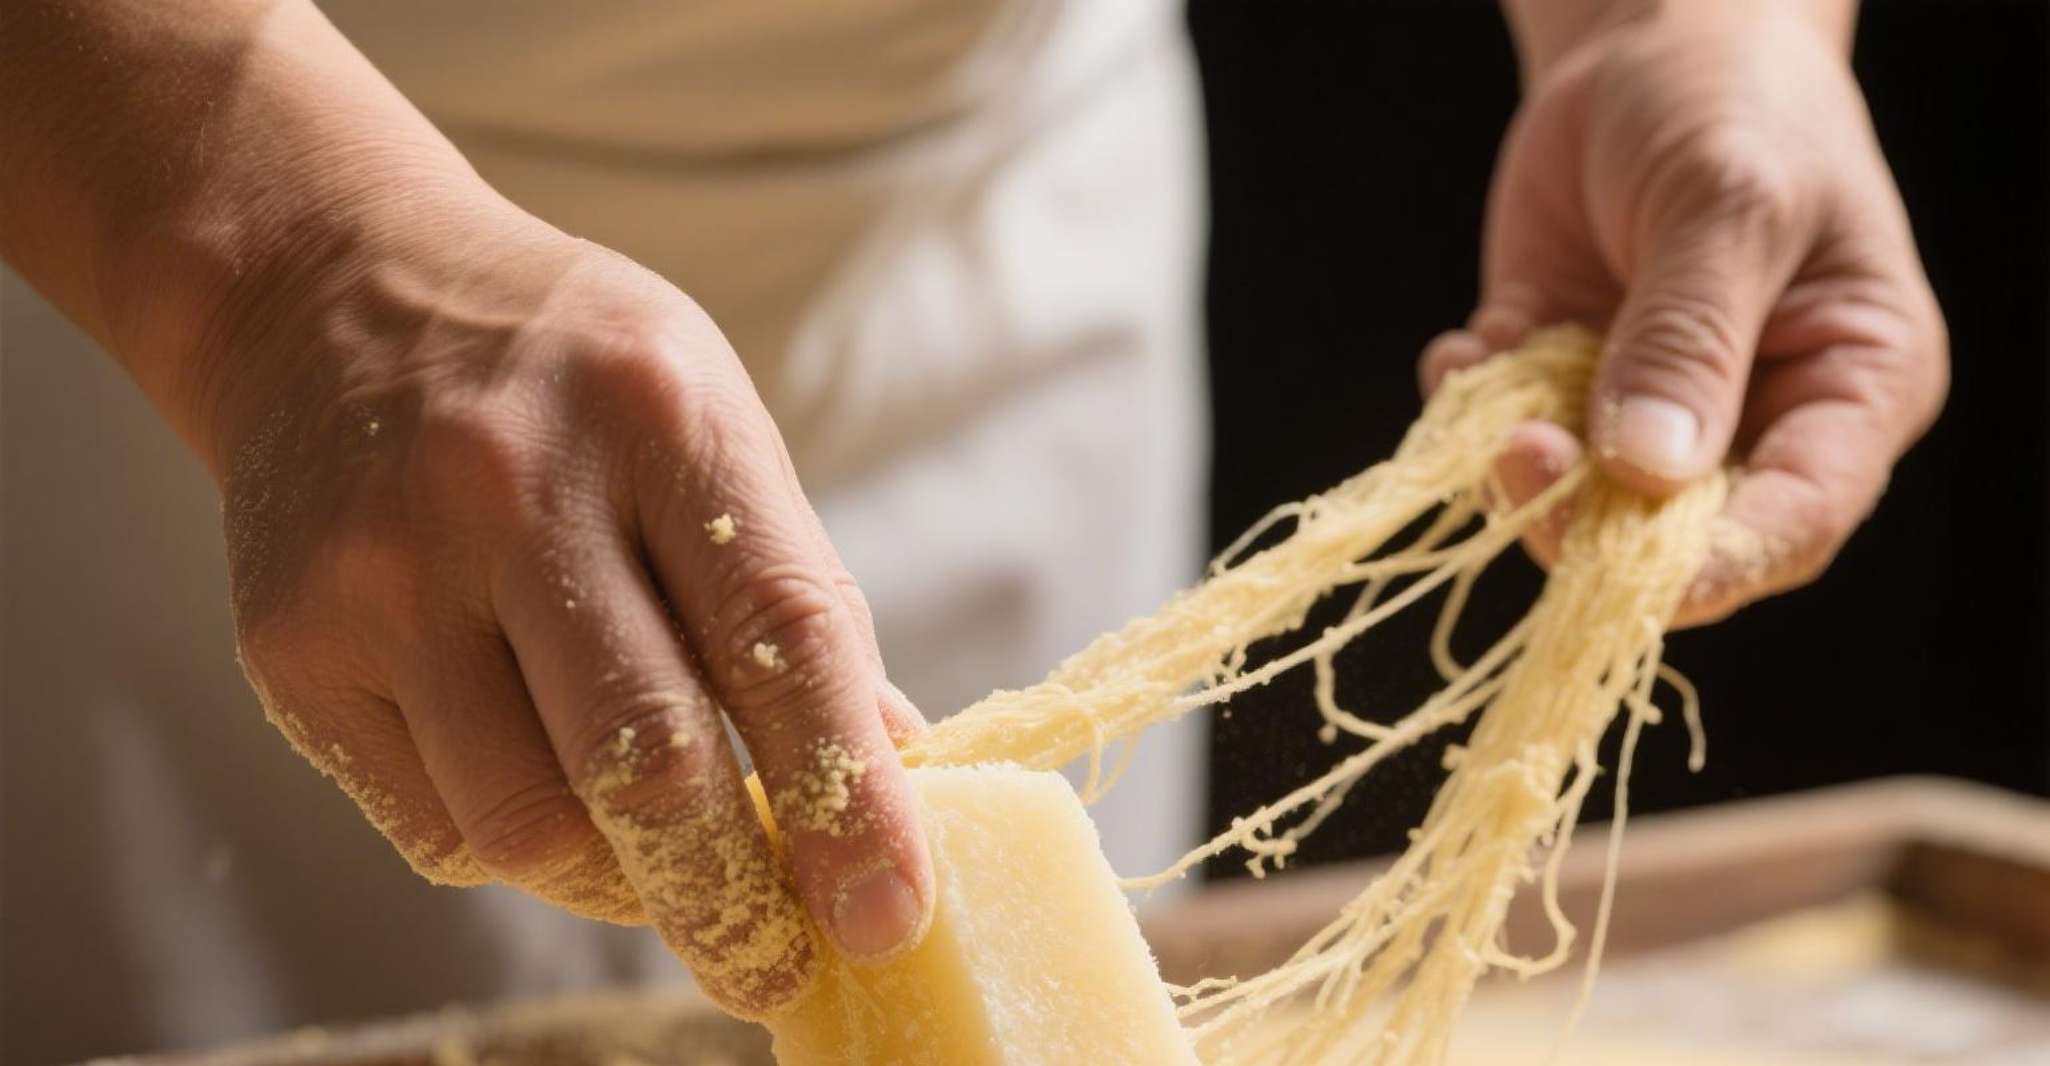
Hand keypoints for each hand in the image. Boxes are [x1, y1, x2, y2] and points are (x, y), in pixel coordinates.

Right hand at [212, 200, 931, 1015]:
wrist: (327, 294)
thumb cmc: (569, 383)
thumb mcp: (711, 427)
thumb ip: (792, 599)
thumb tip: (890, 774)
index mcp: (661, 417)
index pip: (780, 635)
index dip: (850, 796)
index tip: (889, 914)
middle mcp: (511, 488)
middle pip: (646, 760)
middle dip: (734, 900)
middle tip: (781, 965)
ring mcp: (384, 572)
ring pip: (532, 825)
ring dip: (625, 883)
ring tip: (662, 859)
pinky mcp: (292, 649)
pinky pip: (439, 828)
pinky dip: (524, 849)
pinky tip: (554, 795)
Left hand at [1423, 4, 1946, 623]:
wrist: (1650, 43)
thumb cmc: (1736, 107)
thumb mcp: (1728, 205)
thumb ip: (1689, 337)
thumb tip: (1646, 470)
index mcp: (1848, 389)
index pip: (1794, 526)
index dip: (1714, 567)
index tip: (1625, 567)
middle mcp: (1750, 419)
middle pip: (1671, 537)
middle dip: (1584, 519)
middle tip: (1517, 457)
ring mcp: (1647, 405)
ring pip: (1574, 499)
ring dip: (1513, 467)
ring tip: (1482, 381)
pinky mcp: (1559, 379)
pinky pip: (1501, 436)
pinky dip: (1468, 411)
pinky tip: (1463, 349)